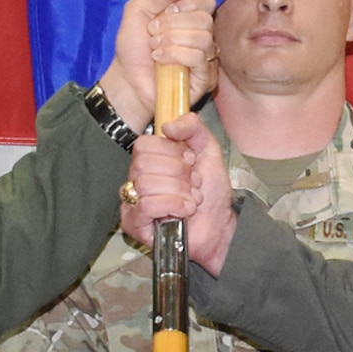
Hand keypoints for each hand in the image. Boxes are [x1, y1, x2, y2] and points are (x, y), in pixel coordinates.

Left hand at [98, 0, 215, 128]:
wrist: (126, 79)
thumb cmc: (132, 48)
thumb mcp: (139, 10)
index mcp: (190, 18)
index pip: (206, 1)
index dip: (186, 3)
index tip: (165, 12)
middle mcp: (202, 36)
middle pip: (204, 18)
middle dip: (173, 24)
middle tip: (153, 34)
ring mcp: (206, 58)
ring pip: (203, 38)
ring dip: (172, 40)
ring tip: (155, 48)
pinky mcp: (205, 78)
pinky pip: (199, 58)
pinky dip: (176, 55)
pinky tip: (160, 60)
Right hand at [120, 113, 236, 274]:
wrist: (220, 226)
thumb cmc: (211, 193)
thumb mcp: (208, 150)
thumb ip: (192, 127)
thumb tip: (168, 126)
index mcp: (150, 160)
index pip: (143, 144)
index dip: (171, 152)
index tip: (190, 162)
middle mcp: (136, 179)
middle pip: (143, 163)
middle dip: (178, 174)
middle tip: (193, 184)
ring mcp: (132, 202)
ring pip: (146, 184)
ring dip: (179, 192)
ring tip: (191, 200)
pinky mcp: (133, 224)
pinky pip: (145, 205)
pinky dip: (172, 205)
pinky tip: (184, 211)